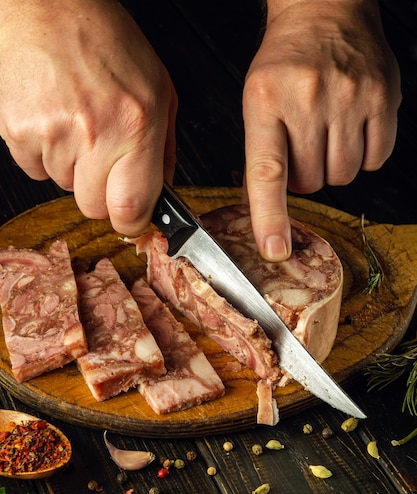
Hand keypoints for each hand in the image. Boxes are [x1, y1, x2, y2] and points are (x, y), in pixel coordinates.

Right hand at [0, 0, 176, 235]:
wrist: (52, 6)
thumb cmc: (109, 44)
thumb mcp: (160, 91)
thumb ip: (165, 150)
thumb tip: (162, 194)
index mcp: (136, 125)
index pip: (129, 209)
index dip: (130, 222)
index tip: (131, 217)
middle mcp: (95, 133)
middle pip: (94, 207)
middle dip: (101, 193)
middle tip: (102, 158)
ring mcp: (52, 133)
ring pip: (64, 187)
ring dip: (72, 167)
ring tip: (77, 122)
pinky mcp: (19, 130)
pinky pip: (35, 170)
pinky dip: (44, 154)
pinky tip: (55, 120)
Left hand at [242, 0, 400, 260]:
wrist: (325, 11)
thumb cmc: (286, 62)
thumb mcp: (257, 102)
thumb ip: (260, 156)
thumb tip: (257, 209)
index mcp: (265, 100)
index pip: (268, 172)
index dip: (271, 216)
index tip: (275, 249)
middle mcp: (308, 98)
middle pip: (310, 181)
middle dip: (304, 176)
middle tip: (302, 146)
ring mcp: (349, 97)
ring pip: (342, 176)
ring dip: (332, 167)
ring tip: (326, 134)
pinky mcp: (382, 98)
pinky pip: (375, 159)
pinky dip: (363, 156)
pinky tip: (351, 130)